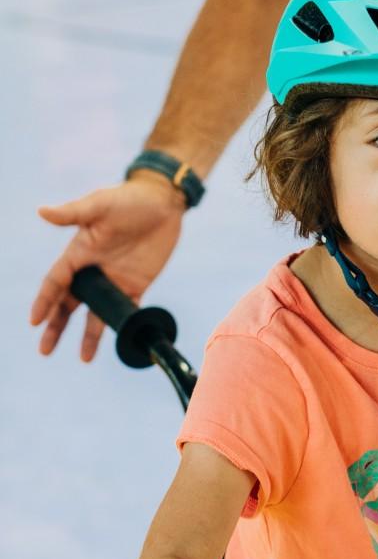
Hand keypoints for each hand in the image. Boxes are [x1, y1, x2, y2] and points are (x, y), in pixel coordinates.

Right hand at [31, 174, 185, 359]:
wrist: (163, 203)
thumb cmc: (127, 200)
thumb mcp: (99, 205)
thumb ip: (73, 213)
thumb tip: (42, 211)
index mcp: (78, 253)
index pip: (56, 282)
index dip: (45, 301)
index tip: (34, 322)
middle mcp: (93, 270)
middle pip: (69, 304)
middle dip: (56, 326)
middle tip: (45, 350)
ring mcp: (114, 280)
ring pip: (95, 313)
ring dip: (87, 336)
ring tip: (83, 359)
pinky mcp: (136, 285)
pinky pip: (125, 311)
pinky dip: (119, 327)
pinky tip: (115, 344)